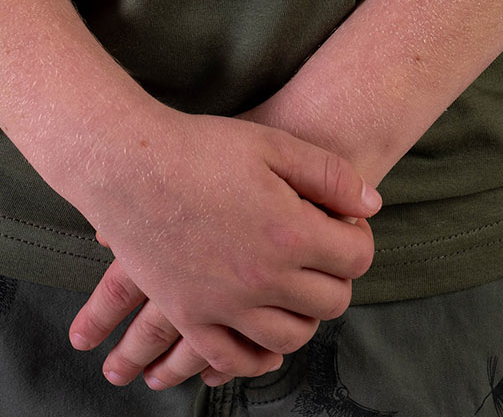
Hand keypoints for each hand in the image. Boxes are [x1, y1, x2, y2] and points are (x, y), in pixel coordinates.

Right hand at [65, 104, 379, 390]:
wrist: (129, 165)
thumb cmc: (200, 147)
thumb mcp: (273, 144)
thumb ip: (330, 175)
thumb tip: (372, 204)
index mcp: (290, 233)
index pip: (356, 257)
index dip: (358, 237)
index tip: (343, 223)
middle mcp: (263, 279)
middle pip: (331, 301)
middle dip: (337, 276)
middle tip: (321, 252)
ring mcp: (226, 305)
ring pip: (290, 337)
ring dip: (304, 316)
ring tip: (295, 287)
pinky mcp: (191, 316)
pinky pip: (235, 358)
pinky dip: (256, 356)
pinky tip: (262, 339)